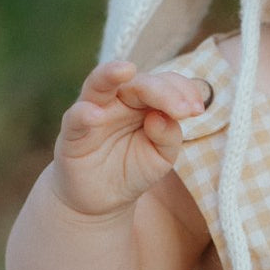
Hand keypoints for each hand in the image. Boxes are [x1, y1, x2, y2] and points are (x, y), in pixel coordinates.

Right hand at [52, 62, 207, 215]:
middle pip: (139, 82)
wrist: (103, 199)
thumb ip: (168, 136)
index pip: (165, 83)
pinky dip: (84, 113)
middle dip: (163, 91)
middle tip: (183, 110)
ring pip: (99, 84)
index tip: (197, 110)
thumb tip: (161, 117)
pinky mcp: (72, 132)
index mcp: (145, 102)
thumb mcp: (161, 156)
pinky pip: (76, 117)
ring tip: (126, 70)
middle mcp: (119, 100)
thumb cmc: (135, 169)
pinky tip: (95, 114)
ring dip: (110, 74)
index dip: (183, 90)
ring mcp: (94, 112)